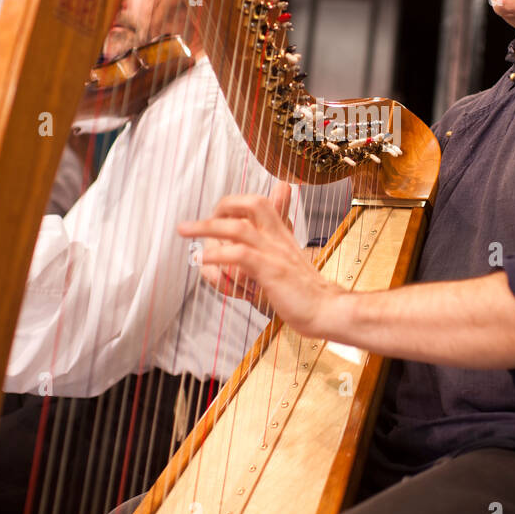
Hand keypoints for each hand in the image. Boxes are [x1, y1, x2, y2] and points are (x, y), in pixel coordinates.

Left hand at [178, 183, 345, 338]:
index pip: (259, 203)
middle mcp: (279, 239)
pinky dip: (217, 256)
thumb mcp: (290, 264)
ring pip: (238, 228)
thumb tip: (262, 241)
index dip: (234, 203)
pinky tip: (202, 261)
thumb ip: (273, 251)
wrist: (330, 310)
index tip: (215, 215)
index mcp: (282, 235)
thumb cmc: (308, 294)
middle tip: (199, 220)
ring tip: (184, 231)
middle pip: (252, 204)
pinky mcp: (272, 272)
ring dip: (206, 227)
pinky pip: (240, 255)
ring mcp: (275, 254)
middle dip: (222, 205)